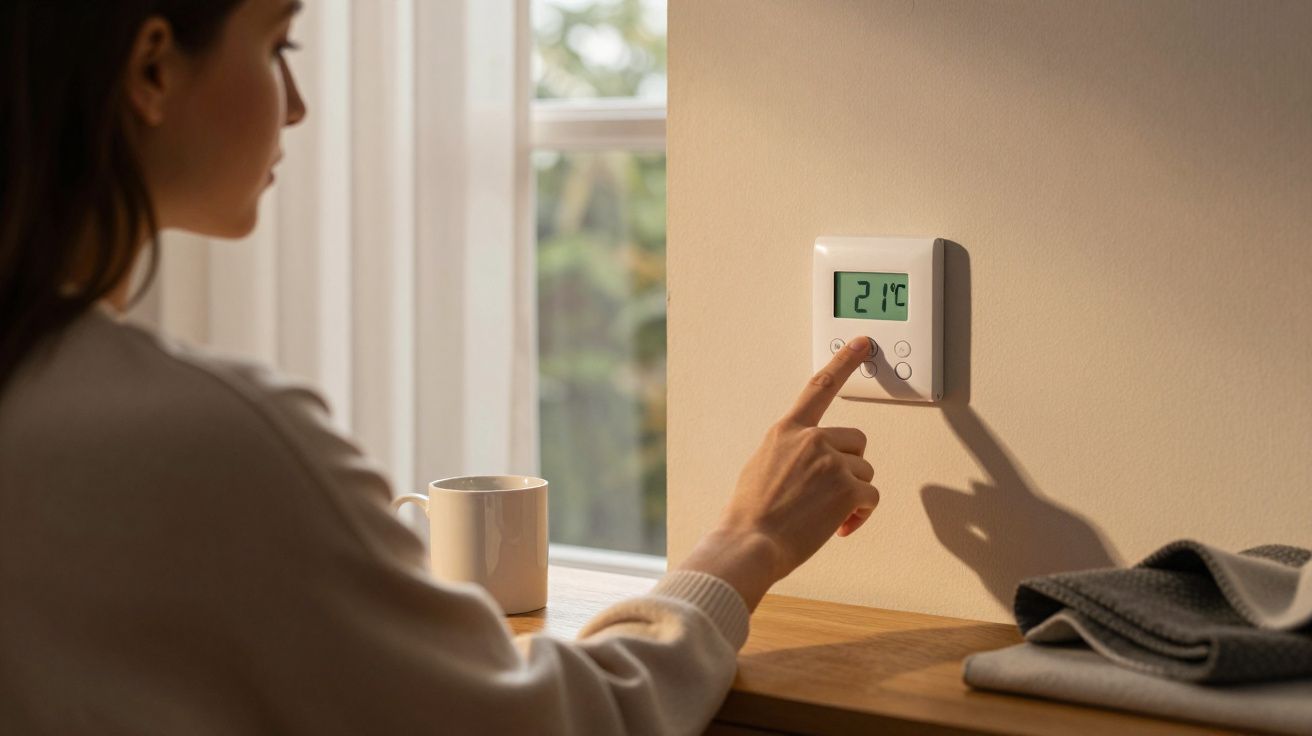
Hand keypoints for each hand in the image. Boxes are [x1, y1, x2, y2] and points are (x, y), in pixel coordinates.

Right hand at [678, 337, 880, 608]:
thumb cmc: (749, 515)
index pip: (819, 387)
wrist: (750, 543)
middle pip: (856, 442)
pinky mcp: (848, 488)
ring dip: (852, 494)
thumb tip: (809, 463)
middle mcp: (811, 439)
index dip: (844, 361)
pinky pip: (870, 497)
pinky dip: (858, 515)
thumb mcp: (760, 467)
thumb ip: (789, 453)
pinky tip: (837, 527)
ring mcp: (831, 462)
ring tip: (825, 515)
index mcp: (787, 431)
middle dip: (849, 467)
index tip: (862, 343)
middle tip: (829, 494)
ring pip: (864, 472)